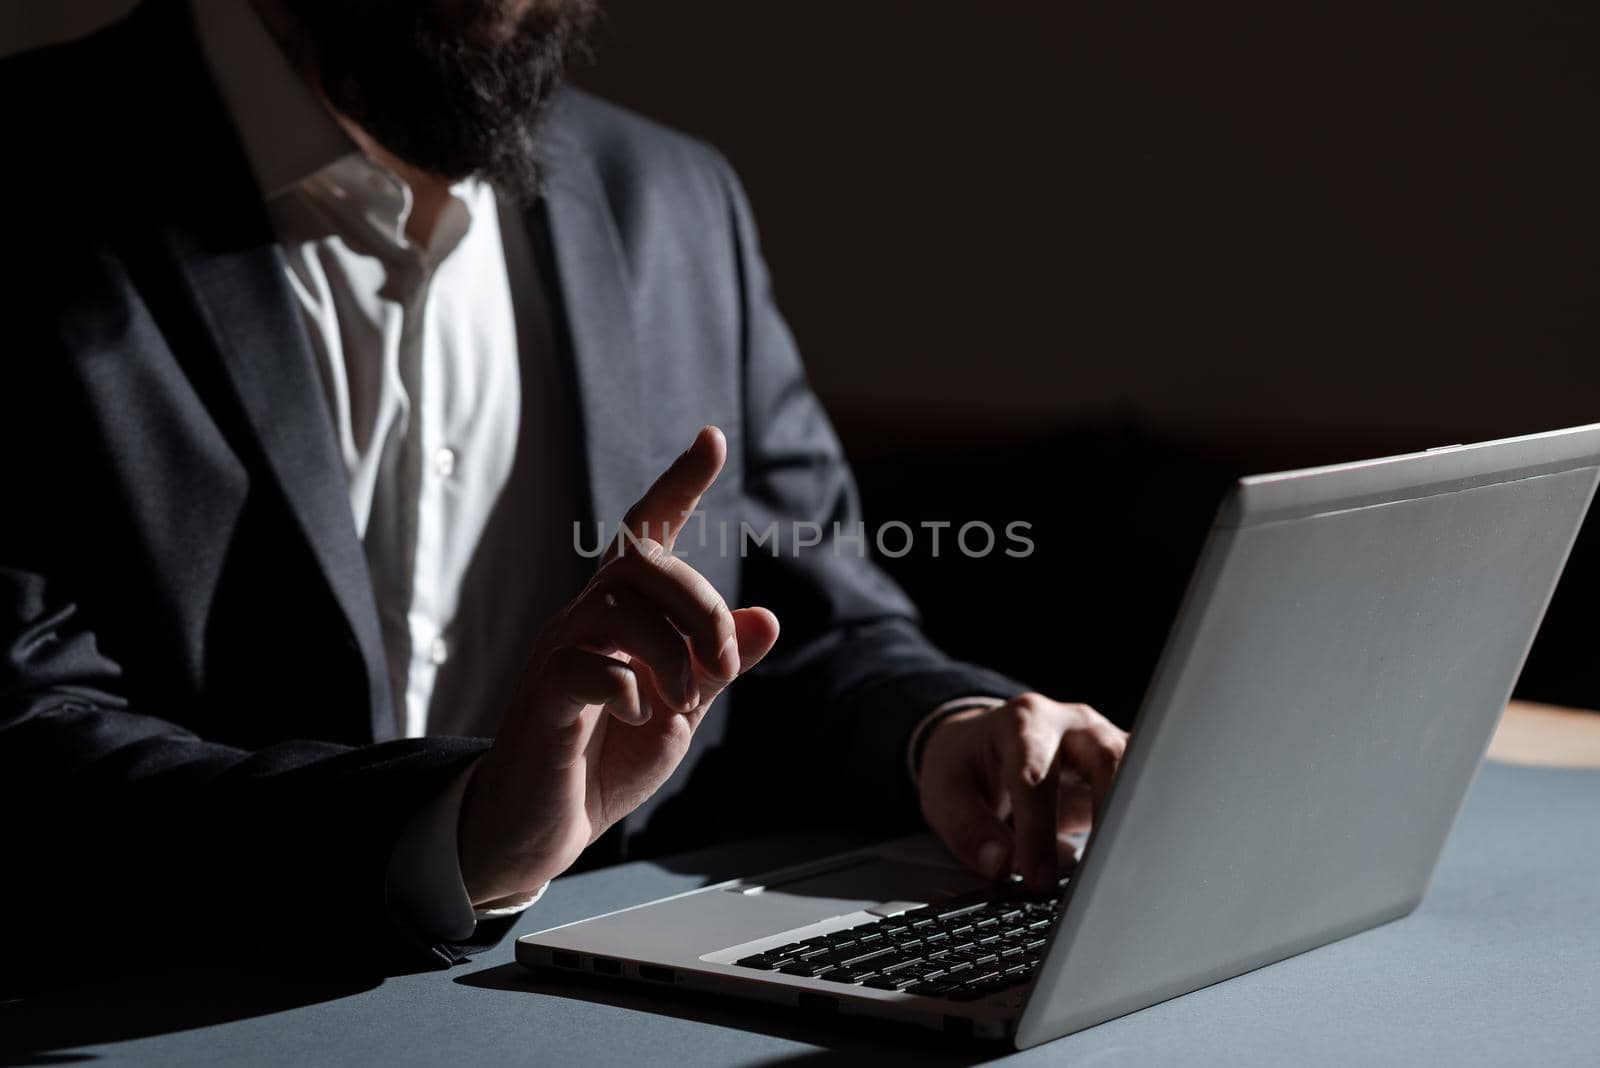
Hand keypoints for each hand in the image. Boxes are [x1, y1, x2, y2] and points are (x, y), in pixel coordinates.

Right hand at [458, 427, 780, 903]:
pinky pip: (589, 664)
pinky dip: (631, 689)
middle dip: (701, 604)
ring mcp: (559, 652)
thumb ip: (718, 667)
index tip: (712, 438)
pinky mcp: (544, 695)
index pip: (645, 532)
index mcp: (622, 616)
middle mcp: (586, 620)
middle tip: (723, 664)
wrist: (545, 828)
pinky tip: (638, 716)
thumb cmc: (606, 760)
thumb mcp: (681, 710)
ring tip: (686, 702)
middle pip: (642, 561)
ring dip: (674, 652)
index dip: (678, 483)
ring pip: (620, 605)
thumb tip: (767, 618)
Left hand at [917, 694, 1127, 892]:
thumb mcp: (946, 792)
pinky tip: (1134, 861)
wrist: (981, 743)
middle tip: (1097, 875)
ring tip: (1122, 871)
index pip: (1035, 778)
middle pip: (1105, 762)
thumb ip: (969, 829)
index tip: (1036, 879)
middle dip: (1105, 817)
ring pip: (1138, 773)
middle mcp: (1072, 725)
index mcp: (1023, 722)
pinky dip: (1142, 824)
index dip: (1036, 832)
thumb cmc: (967, 766)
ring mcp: (1104, 740)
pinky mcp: (1123, 765)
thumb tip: (1001, 865)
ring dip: (1134, 821)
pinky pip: (1144, 790)